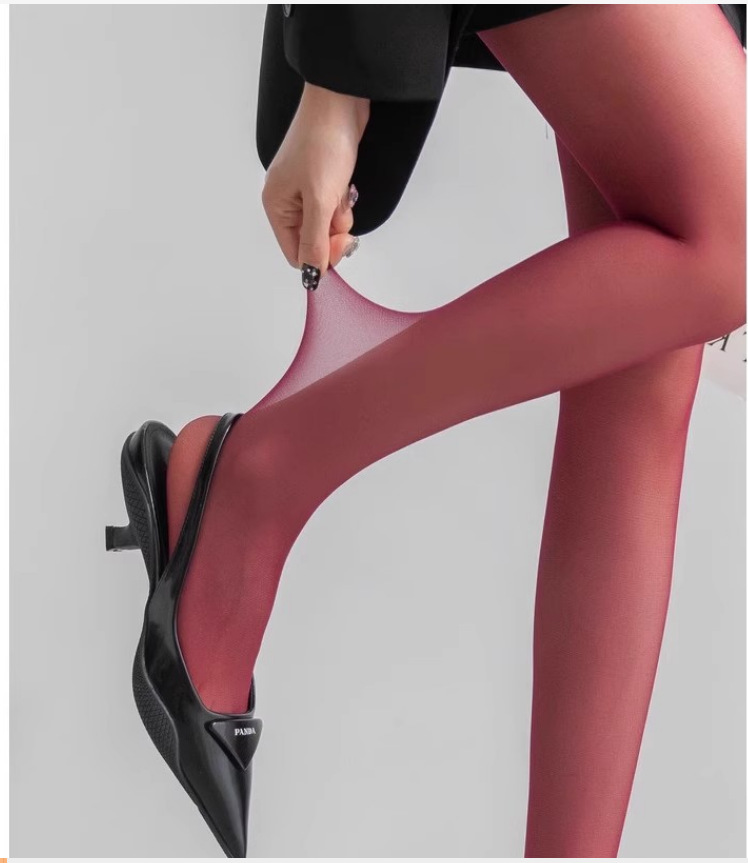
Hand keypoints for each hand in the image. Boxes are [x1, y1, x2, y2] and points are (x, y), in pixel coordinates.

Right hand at [261, 82, 369, 287]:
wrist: (341, 101)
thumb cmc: (323, 141)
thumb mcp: (319, 200)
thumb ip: (315, 241)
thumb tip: (311, 273)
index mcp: (276, 206)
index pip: (295, 253)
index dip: (319, 256)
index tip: (339, 243)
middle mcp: (286, 201)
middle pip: (312, 241)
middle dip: (332, 232)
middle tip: (340, 212)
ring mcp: (304, 190)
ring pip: (327, 225)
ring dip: (340, 215)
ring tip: (341, 189)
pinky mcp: (322, 180)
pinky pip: (334, 206)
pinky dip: (343, 200)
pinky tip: (345, 181)